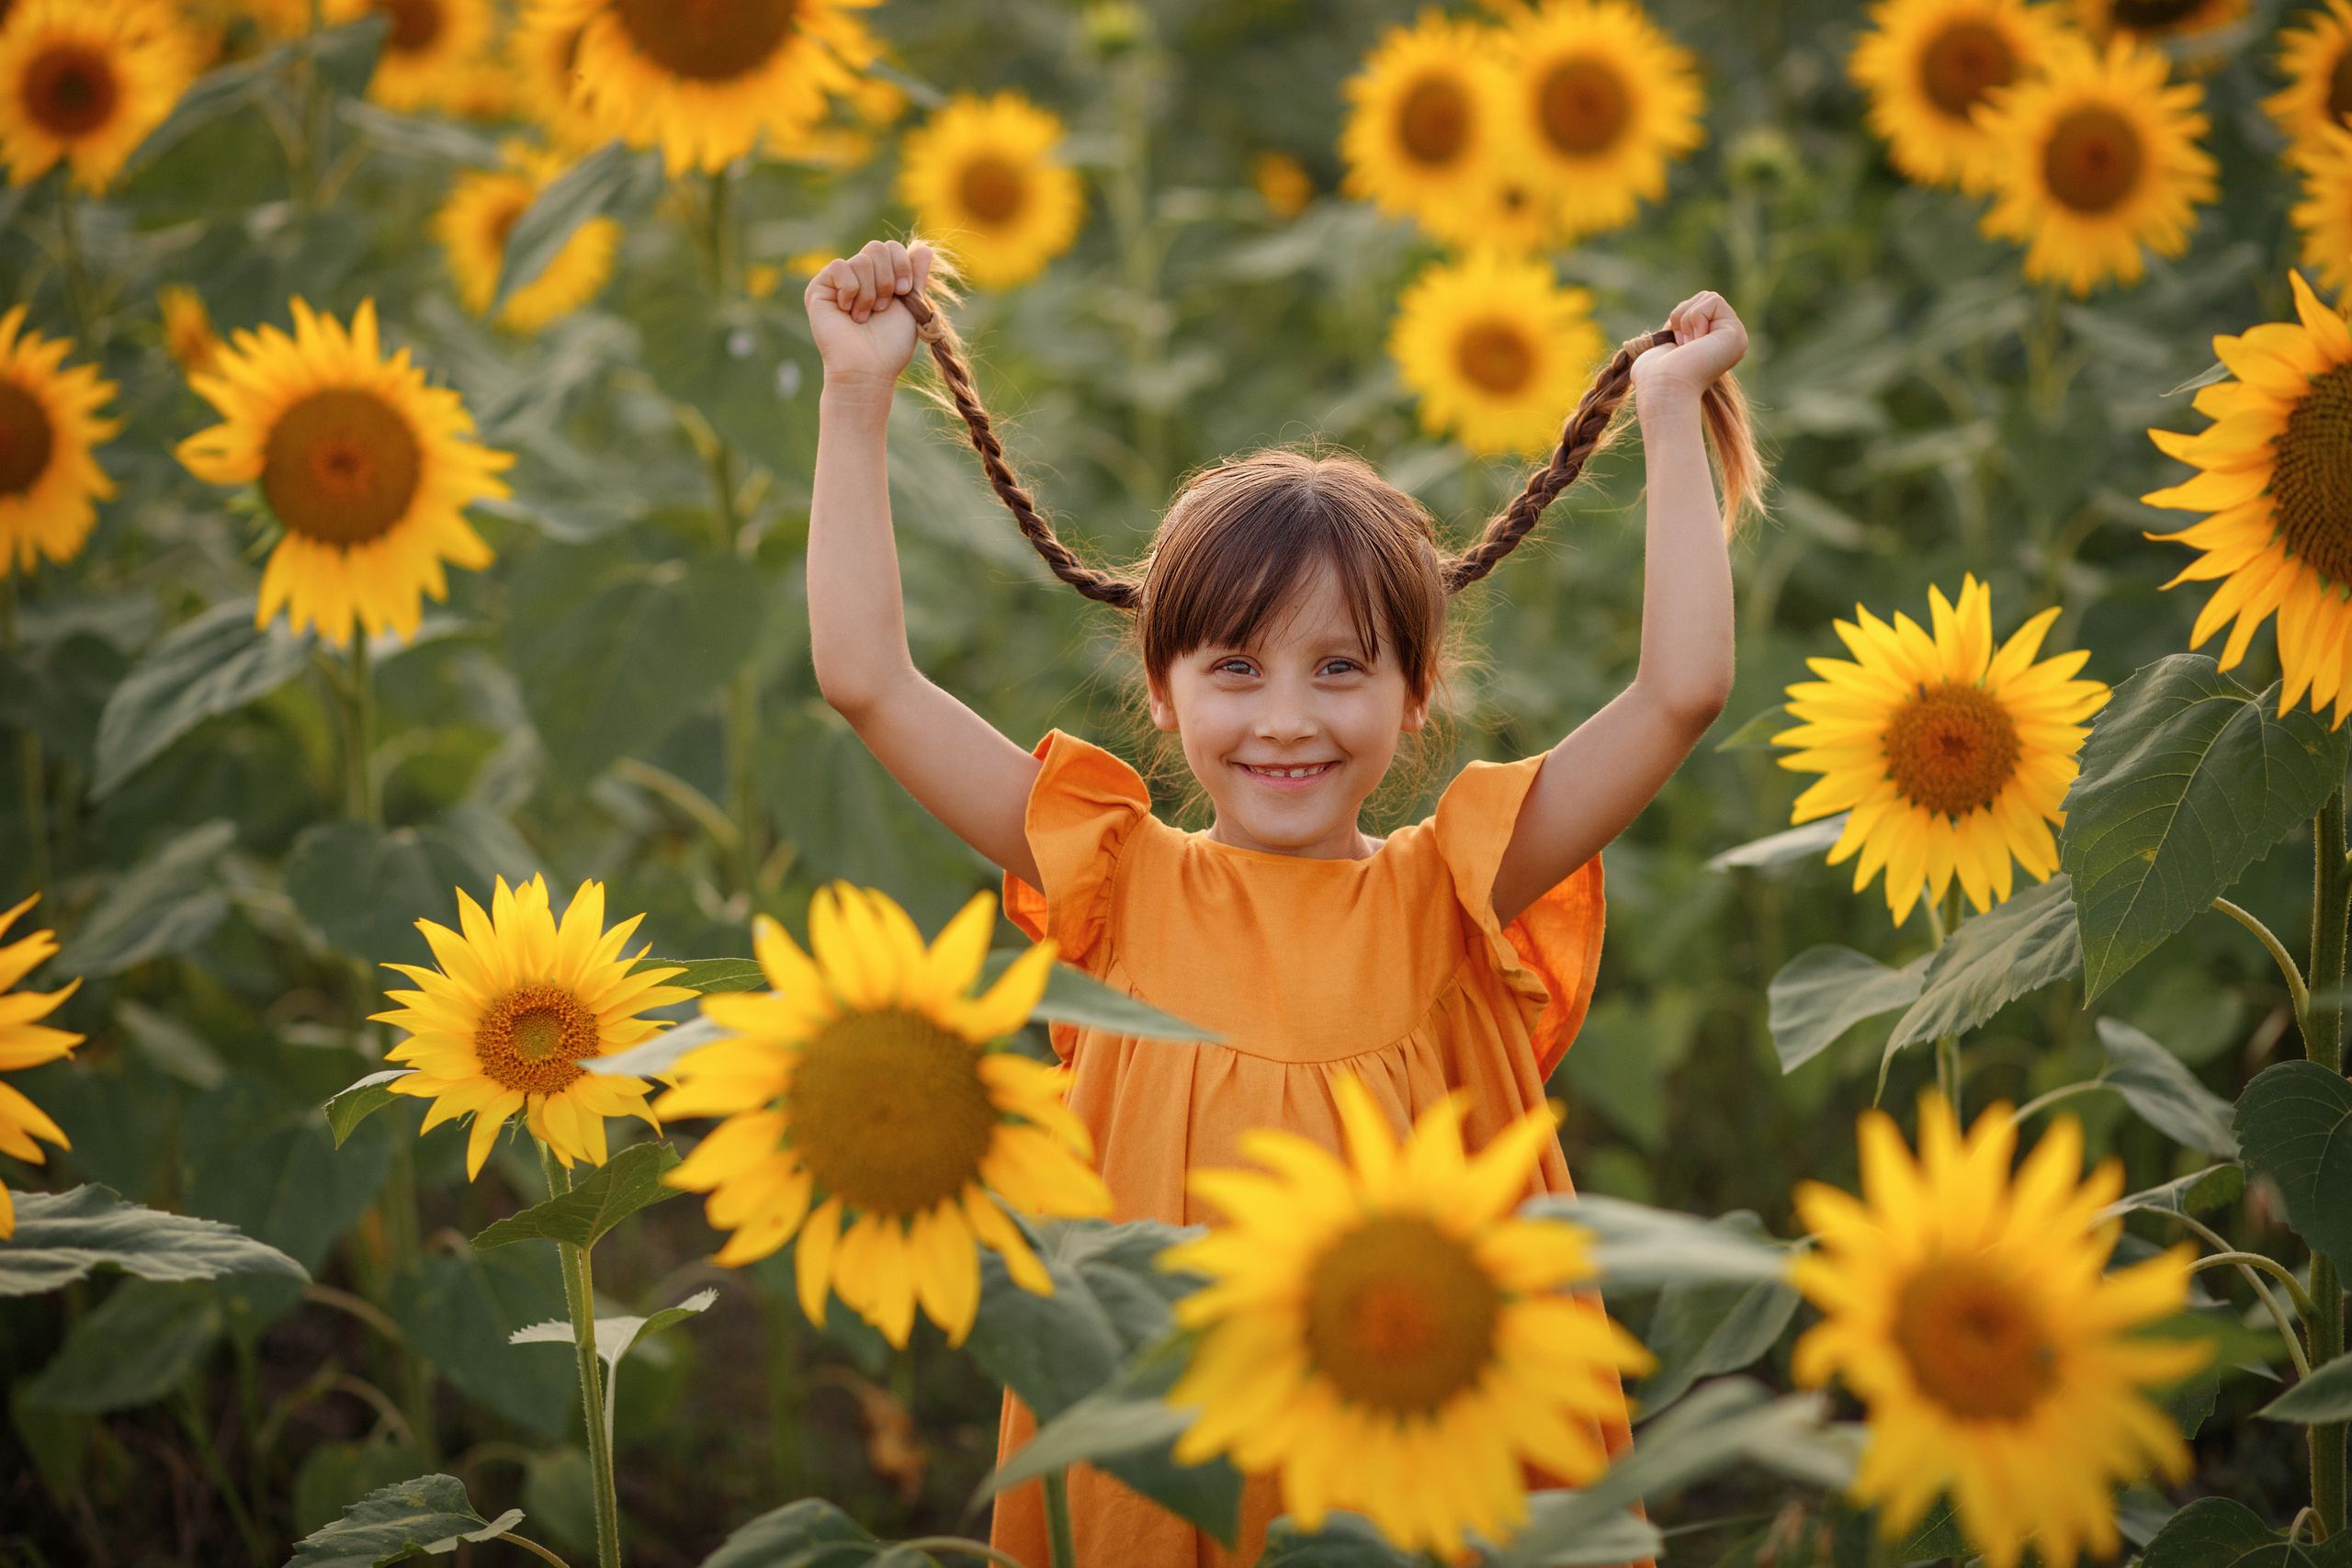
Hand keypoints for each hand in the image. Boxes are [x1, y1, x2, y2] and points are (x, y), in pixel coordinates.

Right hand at [804, 239, 935, 396]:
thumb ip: (917, 277)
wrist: (869, 368)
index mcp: (880, 278)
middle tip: (882, 308)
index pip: (892, 248)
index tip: (905, 292)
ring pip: (861, 259)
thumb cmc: (890, 345)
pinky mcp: (819, 288)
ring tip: (863, 317)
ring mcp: (838, 281)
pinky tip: (847, 311)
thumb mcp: (911, 306)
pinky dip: (850, 290)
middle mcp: (858, 276)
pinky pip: (840, 267)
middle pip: (877, 247)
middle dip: (887, 280)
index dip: (902, 265)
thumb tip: (925, 247)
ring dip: (870, 293)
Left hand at [1630, 290, 1747, 408]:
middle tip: (1682, 345)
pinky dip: (1695, 318)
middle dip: (1683, 316)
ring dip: (1687, 318)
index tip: (1676, 346)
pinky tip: (1696, 343)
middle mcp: (1730, 341)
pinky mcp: (1736, 334)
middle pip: (1705, 297)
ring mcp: (1736, 338)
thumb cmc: (1654, 375)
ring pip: (1709, 297)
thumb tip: (1678, 321)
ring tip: (1688, 346)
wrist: (1661, 388)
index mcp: (1715, 344)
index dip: (1679, 319)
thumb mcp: (1664, 345)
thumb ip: (1677, 330)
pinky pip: (1714, 300)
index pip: (1697, 307)